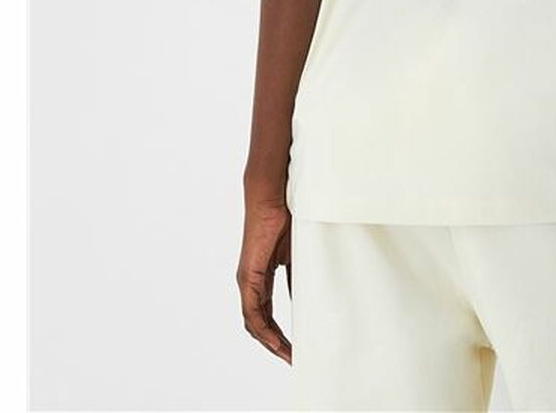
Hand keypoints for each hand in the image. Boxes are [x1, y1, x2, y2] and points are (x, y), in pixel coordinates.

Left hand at [236, 200, 292, 362]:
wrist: (273, 197)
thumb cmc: (286, 217)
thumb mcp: (298, 254)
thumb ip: (299, 276)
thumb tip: (309, 298)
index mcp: (262, 276)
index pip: (267, 314)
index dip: (279, 333)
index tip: (295, 347)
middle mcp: (250, 282)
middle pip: (260, 324)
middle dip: (276, 344)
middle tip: (293, 358)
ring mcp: (247, 280)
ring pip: (254, 322)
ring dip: (270, 341)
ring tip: (288, 355)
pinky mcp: (248, 276)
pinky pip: (252, 311)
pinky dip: (263, 329)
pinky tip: (274, 340)